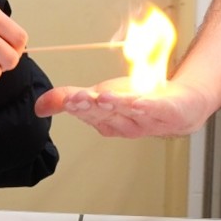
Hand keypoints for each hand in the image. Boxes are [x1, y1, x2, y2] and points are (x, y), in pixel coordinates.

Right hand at [34, 76, 212, 138]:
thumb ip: (68, 100)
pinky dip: (147, 106)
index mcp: (105, 121)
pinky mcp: (168, 112)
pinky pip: (156, 110)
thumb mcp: (99, 97)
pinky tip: (139, 102)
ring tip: (103, 97)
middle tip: (79, 97)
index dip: (77, 105)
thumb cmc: (138, 102)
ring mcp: (146, 119)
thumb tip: (39, 107)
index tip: (67, 99)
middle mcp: (124, 123)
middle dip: (92, 105)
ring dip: (116, 105)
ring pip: (129, 111)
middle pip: (106, 113)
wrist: (180, 107)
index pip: (88, 112)